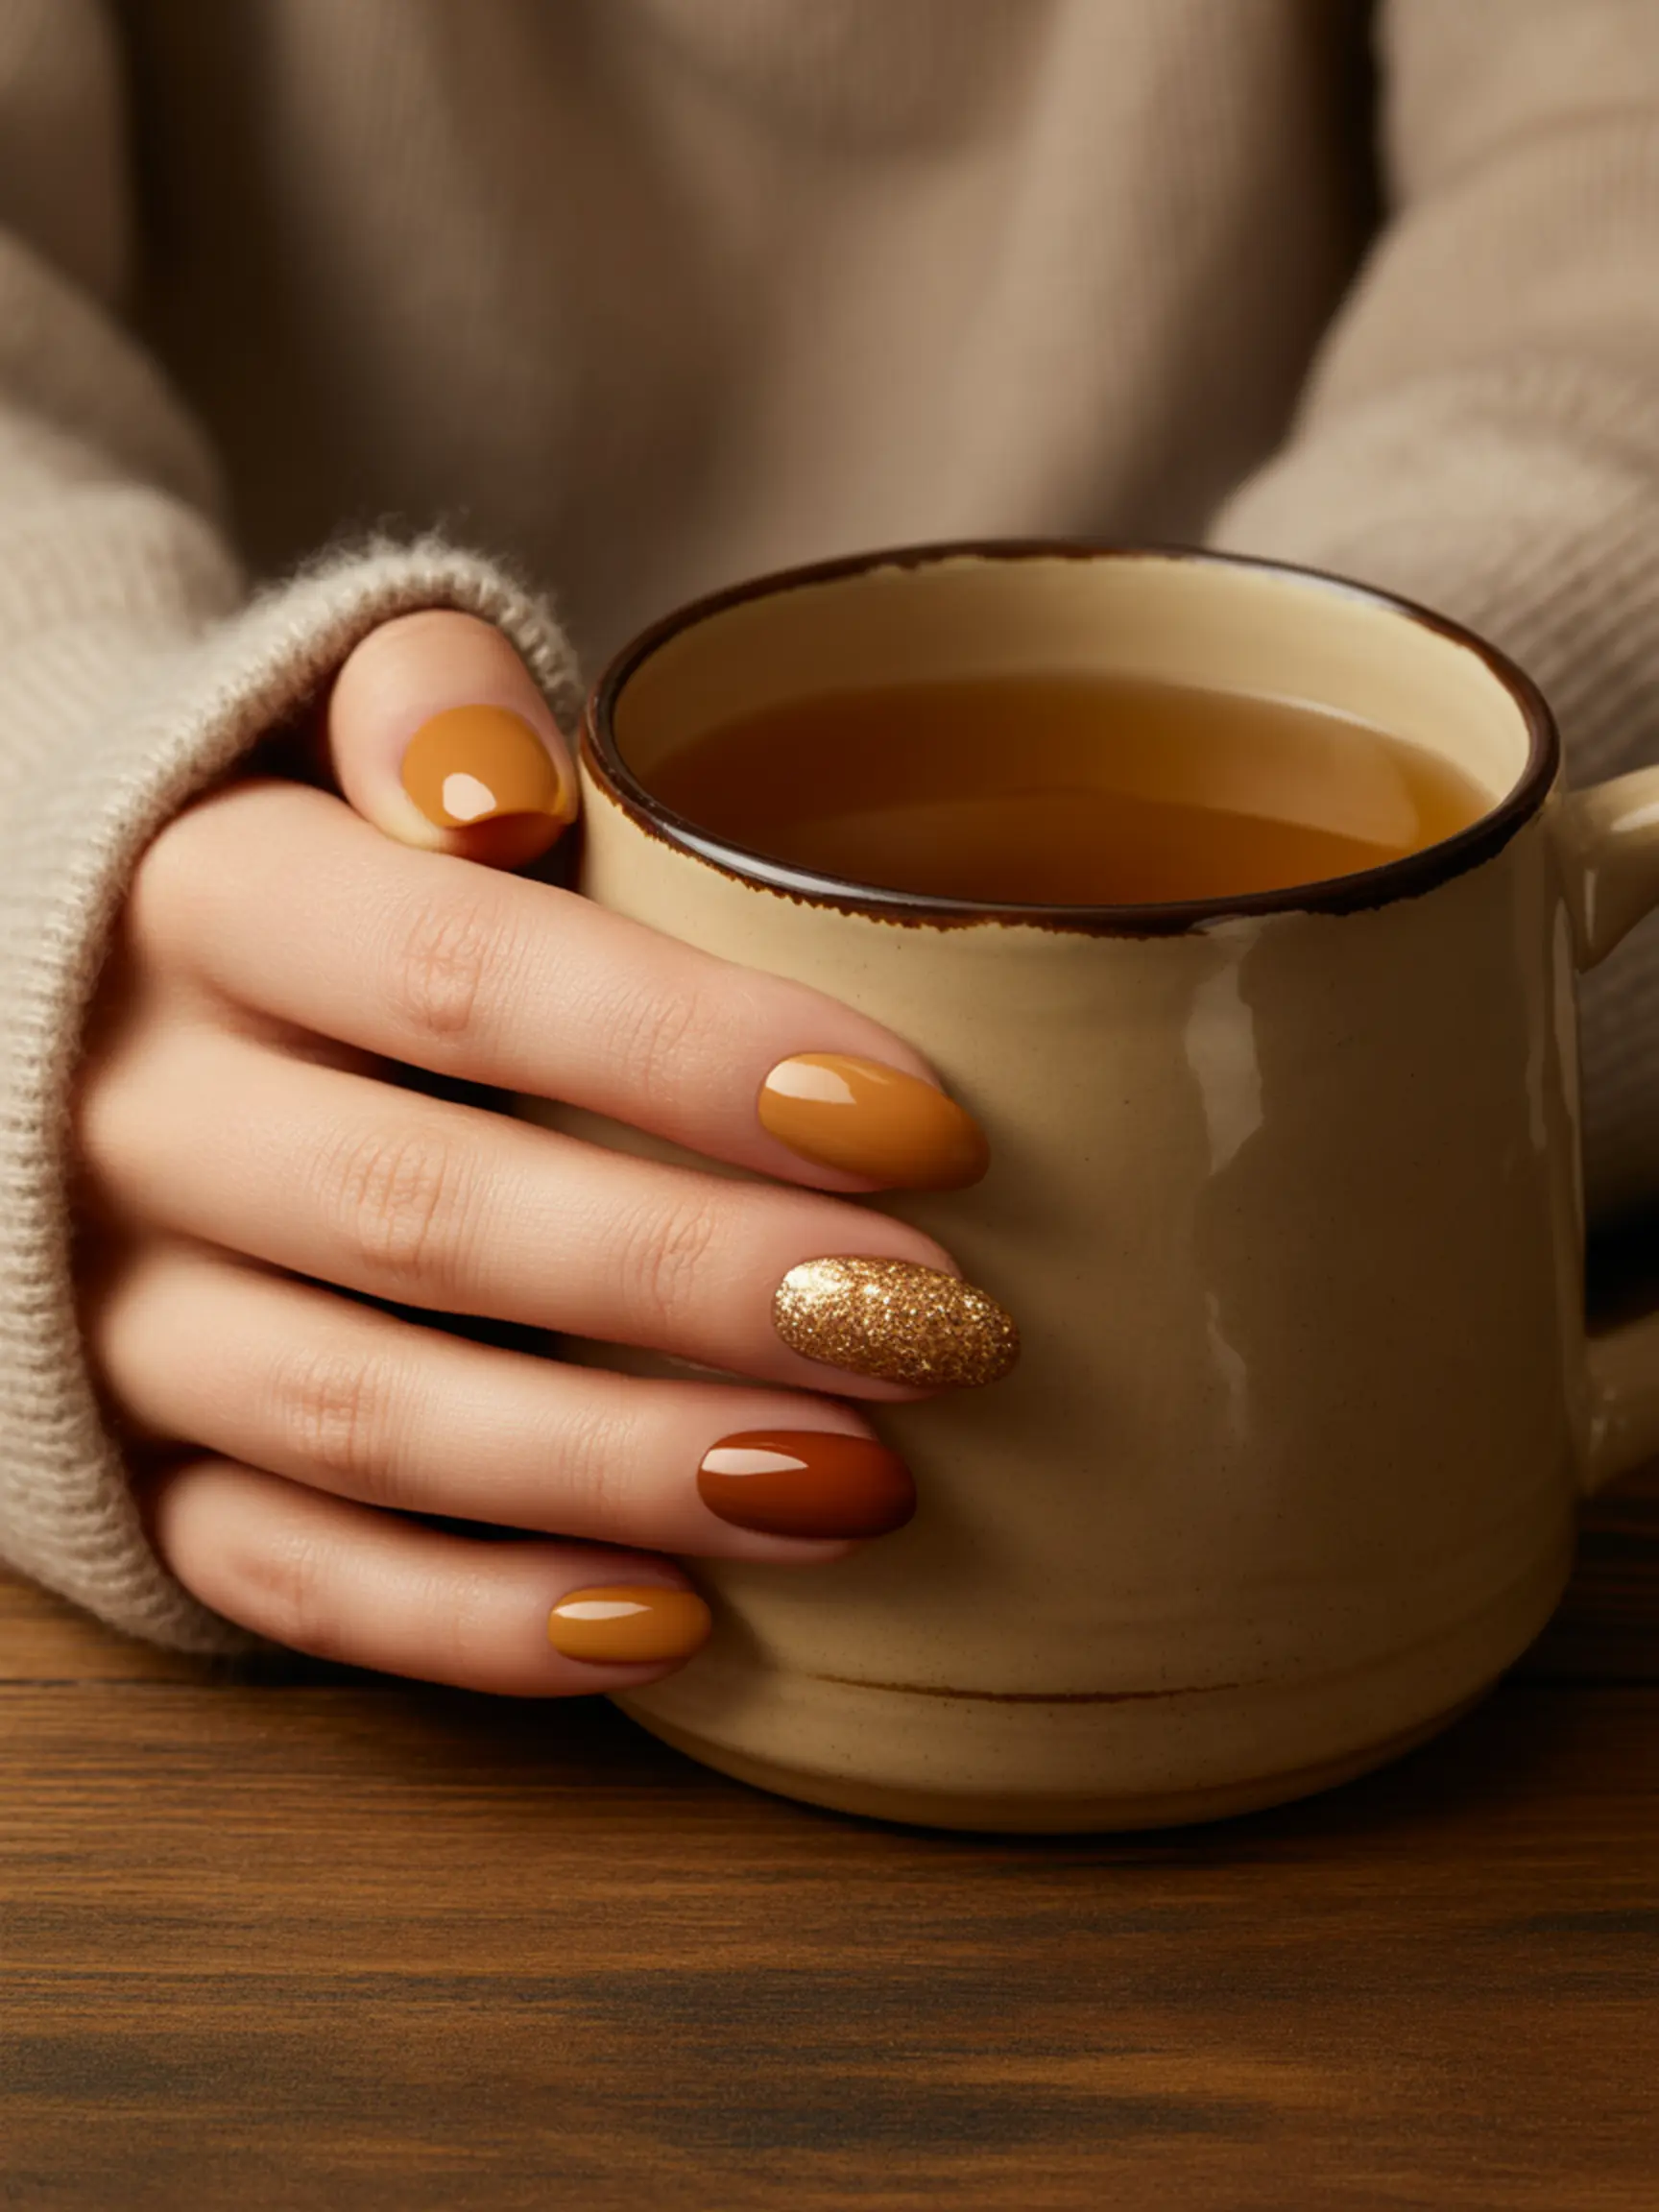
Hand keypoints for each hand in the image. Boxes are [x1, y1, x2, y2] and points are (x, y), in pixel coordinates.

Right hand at [75, 611, 1007, 1694]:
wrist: (39, 985)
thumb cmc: (286, 864)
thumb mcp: (318, 729)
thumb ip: (422, 703)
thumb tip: (504, 780)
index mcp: (202, 899)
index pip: (457, 976)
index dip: (689, 1057)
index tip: (920, 1124)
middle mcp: (134, 1112)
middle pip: (428, 1211)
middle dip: (696, 1280)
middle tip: (928, 1326)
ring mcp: (115, 1309)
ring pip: (361, 1414)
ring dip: (619, 1466)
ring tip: (851, 1486)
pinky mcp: (119, 1463)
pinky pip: (282, 1569)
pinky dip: (471, 1619)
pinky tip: (664, 1620)